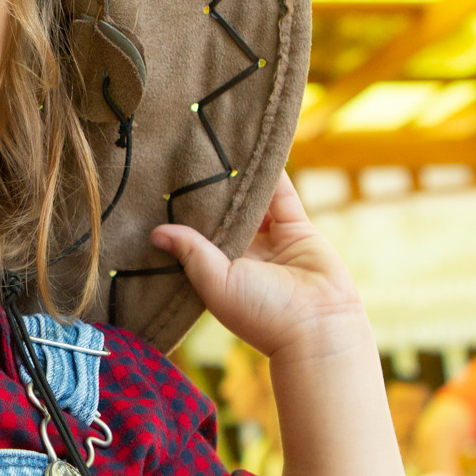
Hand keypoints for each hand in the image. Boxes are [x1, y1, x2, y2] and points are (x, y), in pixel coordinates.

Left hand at [151, 173, 366, 364]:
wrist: (319, 325)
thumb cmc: (262, 314)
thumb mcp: (217, 282)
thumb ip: (191, 253)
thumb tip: (156, 232)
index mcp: (218, 272)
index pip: (196, 236)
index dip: (183, 215)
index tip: (163, 188)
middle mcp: (243, 256)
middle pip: (223, 215)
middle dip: (210, 193)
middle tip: (187, 159)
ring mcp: (271, 241)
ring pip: (251, 202)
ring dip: (240, 180)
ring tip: (220, 150)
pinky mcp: (297, 229)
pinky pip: (282, 195)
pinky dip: (272, 174)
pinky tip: (257, 152)